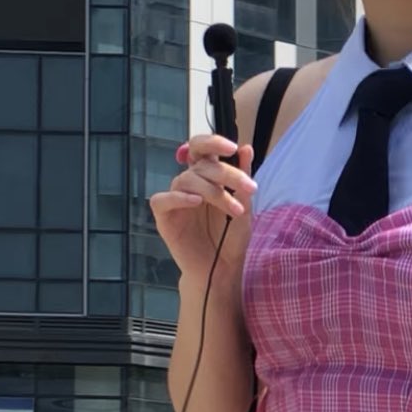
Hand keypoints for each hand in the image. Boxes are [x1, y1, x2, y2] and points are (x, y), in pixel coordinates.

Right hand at [148, 134, 256, 283]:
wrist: (221, 269)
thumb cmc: (231, 238)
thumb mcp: (244, 206)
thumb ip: (242, 178)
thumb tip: (246, 148)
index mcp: (206, 177)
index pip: (201, 149)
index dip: (212, 142)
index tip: (233, 147)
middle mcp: (189, 184)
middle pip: (199, 163)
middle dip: (225, 172)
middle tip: (249, 187)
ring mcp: (175, 199)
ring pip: (187, 180)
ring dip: (215, 192)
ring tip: (235, 210)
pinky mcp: (164, 217)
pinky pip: (162, 199)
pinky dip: (178, 198)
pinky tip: (196, 203)